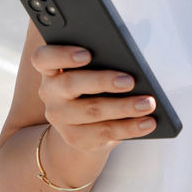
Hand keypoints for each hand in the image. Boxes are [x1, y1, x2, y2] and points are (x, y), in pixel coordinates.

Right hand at [31, 44, 156, 155]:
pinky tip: (148, 122)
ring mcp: (61, 118)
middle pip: (69, 84)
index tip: (87, 53)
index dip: (61, 54)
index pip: (43, 58)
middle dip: (102, 81)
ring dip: (123, 107)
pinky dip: (130, 127)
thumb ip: (100, 59)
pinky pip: (105, 133)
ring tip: (148, 103)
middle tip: (130, 80)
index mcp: (50, 69)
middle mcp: (50, 93)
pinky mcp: (76, 138)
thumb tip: (128, 61)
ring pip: (92, 111)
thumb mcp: (90, 70)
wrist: (81, 124)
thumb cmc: (92, 84)